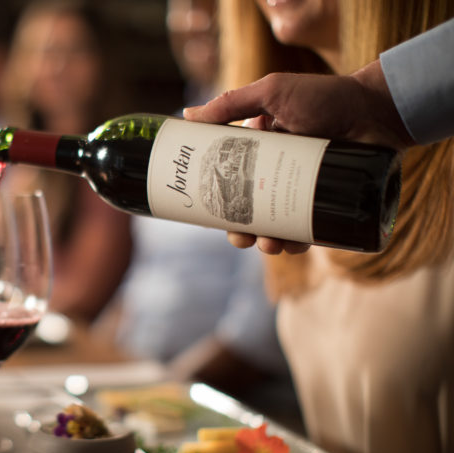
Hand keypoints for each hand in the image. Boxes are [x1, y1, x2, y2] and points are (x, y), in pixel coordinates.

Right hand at [183, 60, 412, 253]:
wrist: (379, 108)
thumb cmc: (326, 95)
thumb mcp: (273, 92)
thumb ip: (231, 103)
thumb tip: (187, 116)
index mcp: (258, 151)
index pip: (229, 181)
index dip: (217, 201)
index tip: (208, 214)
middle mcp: (276, 173)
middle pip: (249, 210)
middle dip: (241, 230)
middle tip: (241, 238)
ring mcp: (302, 190)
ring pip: (277, 225)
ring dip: (268, 242)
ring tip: (271, 244)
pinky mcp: (327, 204)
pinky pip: (309, 230)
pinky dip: (299, 242)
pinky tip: (294, 244)